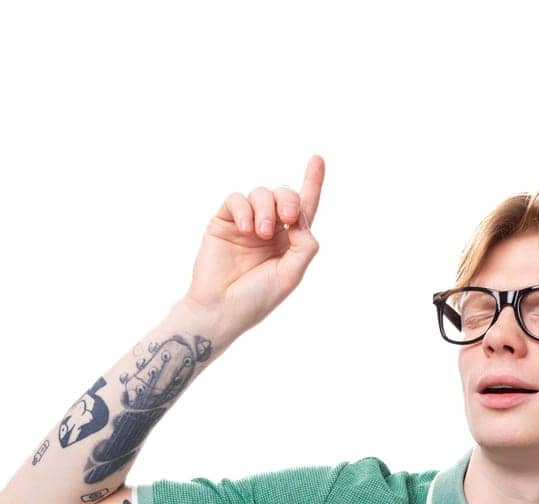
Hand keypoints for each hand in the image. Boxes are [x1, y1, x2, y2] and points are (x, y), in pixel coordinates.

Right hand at [182, 154, 324, 340]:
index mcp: (289, 242)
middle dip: (290, 200)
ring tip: (260, 233)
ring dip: (266, 209)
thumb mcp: (291, 274)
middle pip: (285, 196)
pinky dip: (244, 209)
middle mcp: (269, 229)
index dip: (312, 182)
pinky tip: (245, 228)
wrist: (220, 309)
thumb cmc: (256, 299)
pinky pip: (236, 199)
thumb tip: (301, 217)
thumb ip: (305, 244)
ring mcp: (246, 224)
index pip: (304, 208)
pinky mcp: (223, 221)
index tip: (318, 158)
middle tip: (288, 219)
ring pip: (262, 194)